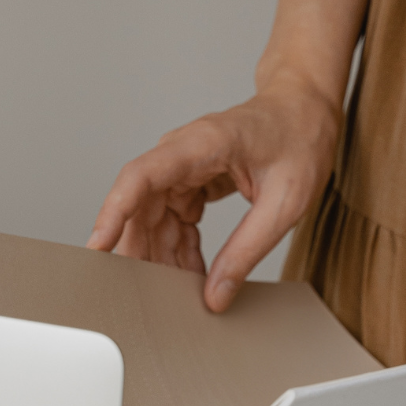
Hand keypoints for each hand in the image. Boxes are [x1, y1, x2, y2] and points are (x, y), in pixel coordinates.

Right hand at [88, 78, 338, 311]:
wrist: (306, 108)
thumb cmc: (301, 138)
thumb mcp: (285, 203)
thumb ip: (247, 250)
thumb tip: (216, 295)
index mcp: (203, 144)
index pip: (141, 176)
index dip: (114, 212)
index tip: (98, 246)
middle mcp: (183, 152)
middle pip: (141, 207)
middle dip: (142, 254)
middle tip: (151, 298)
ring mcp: (184, 165)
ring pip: (154, 218)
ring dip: (162, 255)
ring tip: (180, 291)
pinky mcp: (191, 178)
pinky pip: (172, 218)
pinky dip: (180, 247)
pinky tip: (193, 272)